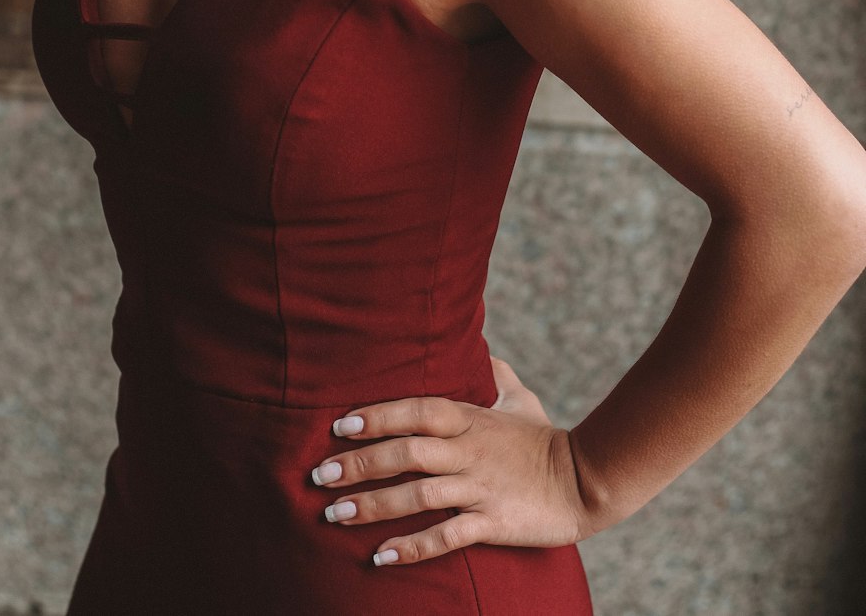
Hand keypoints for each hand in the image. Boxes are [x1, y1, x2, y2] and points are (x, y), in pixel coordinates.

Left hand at [308, 356, 589, 566]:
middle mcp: (468, 450)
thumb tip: (481, 348)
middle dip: (360, 464)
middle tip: (319, 475)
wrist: (586, 481)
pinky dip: (412, 548)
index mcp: (470, 418)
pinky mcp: (493, 523)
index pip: (415, 410)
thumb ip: (494, 374)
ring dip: (373, 506)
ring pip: (418, 495)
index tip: (339, 426)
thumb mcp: (520, 398)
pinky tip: (380, 558)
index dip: (377, 417)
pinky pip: (446, 536)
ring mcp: (479, 487)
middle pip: (406, 453)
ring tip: (335, 515)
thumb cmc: (544, 439)